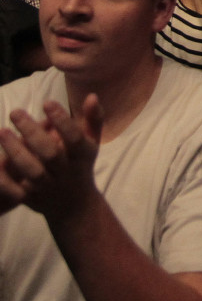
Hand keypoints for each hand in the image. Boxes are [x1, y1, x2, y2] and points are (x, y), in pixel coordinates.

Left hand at [0, 96, 101, 221]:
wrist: (75, 205)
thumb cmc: (81, 164)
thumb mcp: (92, 142)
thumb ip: (93, 119)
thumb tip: (91, 95)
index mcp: (83, 155)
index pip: (74, 137)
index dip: (62, 121)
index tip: (47, 102)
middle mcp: (67, 171)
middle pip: (50, 153)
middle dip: (33, 132)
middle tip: (15, 112)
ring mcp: (49, 186)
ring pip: (32, 171)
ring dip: (16, 151)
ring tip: (3, 131)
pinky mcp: (32, 199)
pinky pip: (16, 191)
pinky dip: (5, 179)